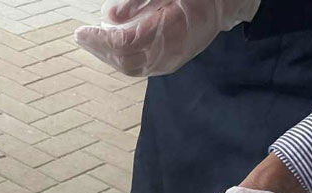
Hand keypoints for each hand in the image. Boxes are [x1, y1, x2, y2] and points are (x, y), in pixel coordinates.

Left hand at [74, 0, 260, 77]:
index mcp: (172, 30)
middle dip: (100, 49)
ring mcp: (171, 61)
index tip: (83, 32)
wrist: (229, 4)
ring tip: (92, 41)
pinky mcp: (169, 63)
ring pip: (130, 68)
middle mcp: (170, 52)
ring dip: (107, 56)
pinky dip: (120, 58)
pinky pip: (139, 67)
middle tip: (82, 36)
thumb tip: (109, 15)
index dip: (101, 40)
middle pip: (124, 61)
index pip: (126, 44)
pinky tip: (110, 47)